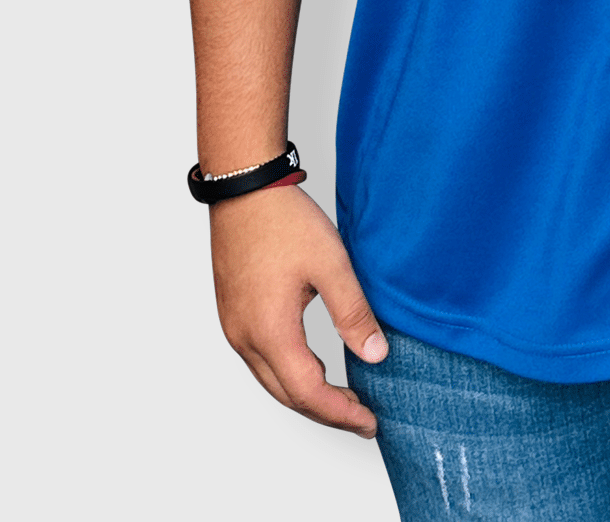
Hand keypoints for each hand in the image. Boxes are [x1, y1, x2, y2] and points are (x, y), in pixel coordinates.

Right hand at [209, 181, 387, 434]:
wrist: (243, 188)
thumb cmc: (283, 220)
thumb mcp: (331, 263)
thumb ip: (353, 312)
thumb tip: (375, 355)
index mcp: (269, 331)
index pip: (307, 393)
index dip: (341, 413)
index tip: (369, 422)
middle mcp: (245, 337)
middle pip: (287, 395)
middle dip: (326, 411)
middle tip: (361, 416)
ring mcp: (234, 326)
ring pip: (271, 380)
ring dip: (306, 393)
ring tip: (342, 395)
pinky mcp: (233, 313)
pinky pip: (261, 359)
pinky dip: (289, 372)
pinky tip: (311, 363)